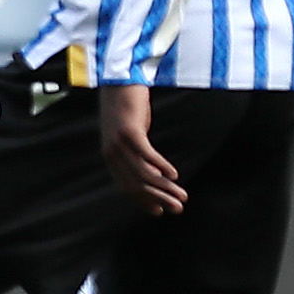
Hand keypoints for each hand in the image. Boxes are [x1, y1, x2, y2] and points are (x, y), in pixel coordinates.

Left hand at [99, 84, 184, 215]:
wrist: (118, 81)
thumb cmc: (127, 108)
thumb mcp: (132, 135)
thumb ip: (137, 155)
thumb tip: (154, 174)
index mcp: (111, 157)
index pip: (126, 187)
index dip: (143, 201)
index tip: (159, 212)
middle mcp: (112, 153)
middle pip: (136, 184)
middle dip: (158, 199)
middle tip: (177, 209)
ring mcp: (119, 143)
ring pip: (143, 173)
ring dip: (164, 187)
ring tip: (181, 196)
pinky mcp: (129, 131)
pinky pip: (147, 155)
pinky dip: (161, 166)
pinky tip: (174, 175)